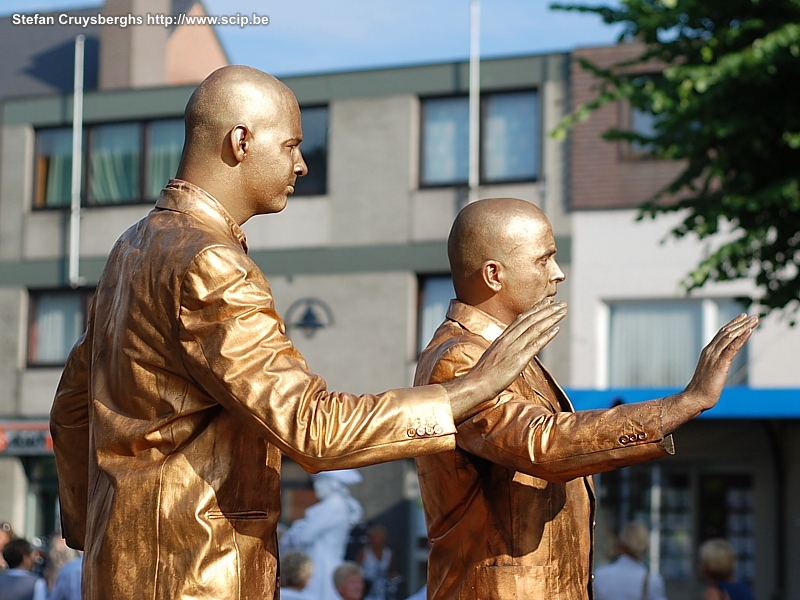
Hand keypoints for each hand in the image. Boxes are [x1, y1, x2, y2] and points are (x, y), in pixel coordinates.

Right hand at [443, 298, 566, 420]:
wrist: (475, 385)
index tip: (545, 302)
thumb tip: (511, 351)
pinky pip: (535, 345)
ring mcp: (513, 348)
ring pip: (534, 328)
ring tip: (562, 310)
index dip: (534, 309)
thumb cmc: (482, 376)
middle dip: (546, 309)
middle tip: (560, 302)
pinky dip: (547, 335)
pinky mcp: (518, 360)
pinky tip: (557, 329)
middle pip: (530, 320)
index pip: (520, 319)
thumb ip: (503, 351)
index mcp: (502, 338)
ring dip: (550, 318)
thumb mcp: (492, 357)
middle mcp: (508, 340)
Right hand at [685, 313, 757, 407]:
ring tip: (754, 320)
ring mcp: (714, 356)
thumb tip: (723, 365)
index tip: (743, 317)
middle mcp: (710, 351)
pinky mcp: (720, 364)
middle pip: (726, 332)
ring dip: (744, 327)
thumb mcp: (711, 372)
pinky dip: (741, 338)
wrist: (695, 397)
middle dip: (740, 323)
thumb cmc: (702, 389)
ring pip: (730, 337)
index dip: (733, 324)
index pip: (721, 333)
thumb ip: (717, 364)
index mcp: (708, 351)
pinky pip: (732, 348)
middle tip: (753, 316)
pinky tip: (749, 332)